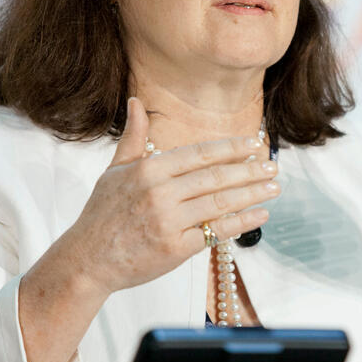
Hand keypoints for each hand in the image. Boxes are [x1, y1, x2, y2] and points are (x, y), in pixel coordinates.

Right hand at [62, 97, 277, 296]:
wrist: (87, 261)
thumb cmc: (102, 214)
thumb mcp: (114, 171)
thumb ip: (133, 138)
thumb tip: (137, 101)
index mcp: (148, 170)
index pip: (199, 154)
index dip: (230, 148)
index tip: (253, 143)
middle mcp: (160, 193)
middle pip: (215, 177)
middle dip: (249, 170)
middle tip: (273, 166)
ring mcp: (168, 221)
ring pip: (221, 203)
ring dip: (253, 194)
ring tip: (274, 187)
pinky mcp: (176, 248)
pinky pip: (216, 232)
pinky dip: (242, 222)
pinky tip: (261, 214)